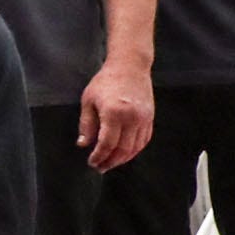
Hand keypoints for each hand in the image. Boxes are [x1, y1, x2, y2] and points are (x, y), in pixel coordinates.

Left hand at [80, 57, 153, 171]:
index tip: (92, 162)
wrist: (130, 67)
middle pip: (123, 149)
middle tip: (100, 167)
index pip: (107, 143)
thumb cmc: (105, 81)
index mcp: (114, 113)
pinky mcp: (150, 118)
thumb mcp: (88, 101)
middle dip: (110, 161)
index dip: (99, 156)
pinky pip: (144, 140)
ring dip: (122, 159)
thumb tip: (83, 144)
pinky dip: (134, 150)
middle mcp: (132, 117)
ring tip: (110, 163)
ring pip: (135, 147)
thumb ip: (87, 125)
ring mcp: (144, 118)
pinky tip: (124, 154)